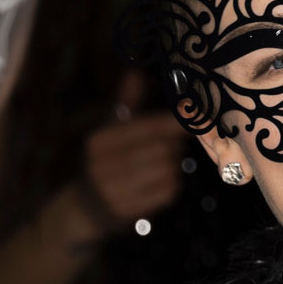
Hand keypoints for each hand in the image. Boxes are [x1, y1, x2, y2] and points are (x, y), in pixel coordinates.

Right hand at [78, 71, 184, 235]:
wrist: (86, 208)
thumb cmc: (106, 160)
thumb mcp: (110, 131)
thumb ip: (126, 103)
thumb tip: (135, 72)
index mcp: (100, 141)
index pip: (146, 127)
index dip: (174, 123)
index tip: (196, 118)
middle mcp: (103, 165)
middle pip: (161, 149)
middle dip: (173, 147)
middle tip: (173, 146)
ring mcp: (115, 190)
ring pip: (167, 170)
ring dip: (173, 166)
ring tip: (162, 164)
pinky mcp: (130, 211)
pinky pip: (168, 191)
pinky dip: (171, 185)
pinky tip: (159, 182)